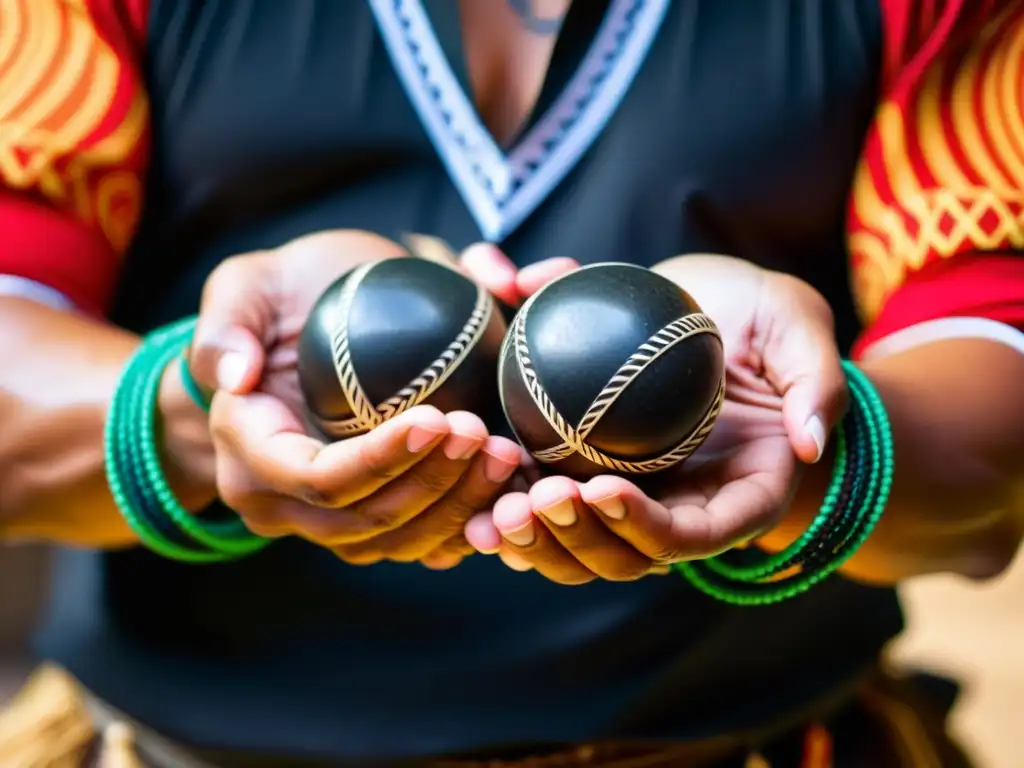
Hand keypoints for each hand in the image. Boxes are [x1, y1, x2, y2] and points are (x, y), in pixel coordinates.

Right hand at [188, 230, 522, 568]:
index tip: (437, 418)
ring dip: (461, 506)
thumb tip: (234, 374)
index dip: (379, 459)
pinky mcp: (375, 523)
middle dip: (435, 484)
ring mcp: (332, 524)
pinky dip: (469, 521)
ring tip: (505, 453)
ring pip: (402, 541)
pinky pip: (424, 541)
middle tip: (487, 435)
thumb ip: (227, 322)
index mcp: (249, 456)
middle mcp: (284, 505)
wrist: (300, 337)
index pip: (317, 480)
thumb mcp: (245, 285)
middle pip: (368, 520)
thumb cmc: (279, 301)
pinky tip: (508, 488)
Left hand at [464, 255, 846, 583]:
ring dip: (529, 535)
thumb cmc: (770, 320)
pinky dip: (506, 490)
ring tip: (490, 510)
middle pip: (622, 554)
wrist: (718, 303)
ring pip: (573, 538)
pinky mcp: (587, 459)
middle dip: (571, 540)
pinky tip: (473, 472)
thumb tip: (810, 441)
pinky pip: (543, 490)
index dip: (646, 528)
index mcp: (736, 493)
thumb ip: (815, 385)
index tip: (601, 493)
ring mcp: (629, 487)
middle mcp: (677, 502)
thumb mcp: (803, 331)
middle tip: (528, 504)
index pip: (692, 535)